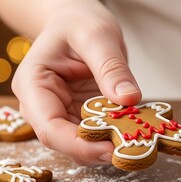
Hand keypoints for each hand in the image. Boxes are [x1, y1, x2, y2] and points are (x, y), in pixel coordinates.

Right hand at [12, 1, 141, 164]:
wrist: (78, 23)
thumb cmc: (79, 24)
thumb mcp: (97, 37)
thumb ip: (111, 68)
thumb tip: (129, 98)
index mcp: (34, 85)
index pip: (50, 128)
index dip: (80, 145)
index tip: (112, 148)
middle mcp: (44, 106)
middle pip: (66, 142)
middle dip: (99, 149)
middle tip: (133, 148)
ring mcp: (63, 113)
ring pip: (83, 145)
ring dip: (109, 146)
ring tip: (138, 141)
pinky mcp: (81, 116)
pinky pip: (96, 134)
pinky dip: (115, 136)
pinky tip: (134, 131)